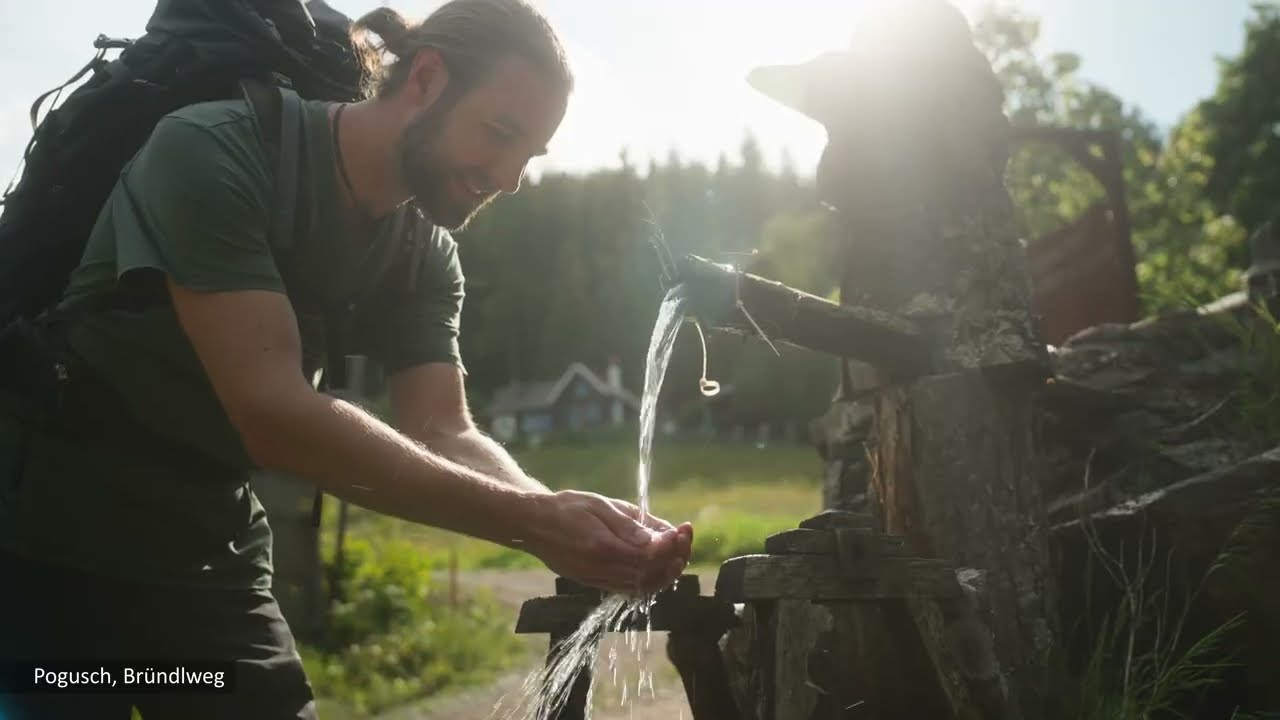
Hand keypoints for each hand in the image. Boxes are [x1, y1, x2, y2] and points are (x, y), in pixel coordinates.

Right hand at [527, 490, 692, 595]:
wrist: (534, 524)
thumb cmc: (567, 508)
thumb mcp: (600, 505)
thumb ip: (629, 525)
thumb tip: (657, 541)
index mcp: (602, 546)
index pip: (649, 555)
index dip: (672, 544)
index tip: (683, 528)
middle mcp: (601, 569)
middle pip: (650, 574)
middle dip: (676, 557)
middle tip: (686, 537)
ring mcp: (597, 580)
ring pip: (643, 586)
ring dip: (666, 571)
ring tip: (678, 550)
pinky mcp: (595, 584)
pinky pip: (630, 589)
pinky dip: (650, 579)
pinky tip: (659, 563)